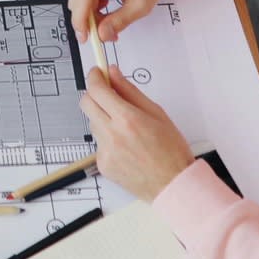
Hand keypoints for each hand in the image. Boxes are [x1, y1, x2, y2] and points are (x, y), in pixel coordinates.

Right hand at [69, 0, 178, 42]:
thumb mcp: (140, 5)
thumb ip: (119, 21)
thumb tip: (102, 35)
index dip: (80, 19)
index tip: (85, 37)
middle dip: (86, 20)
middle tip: (103, 32)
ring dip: (88, 13)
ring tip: (107, 18)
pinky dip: (89, 4)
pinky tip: (103, 6)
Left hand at [80, 65, 193, 202]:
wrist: (173, 184)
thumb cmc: (171, 150)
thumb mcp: (157, 113)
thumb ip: (130, 91)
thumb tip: (113, 73)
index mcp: (127, 119)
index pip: (97, 90)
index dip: (95, 77)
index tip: (98, 73)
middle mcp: (112, 135)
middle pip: (86, 104)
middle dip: (94, 94)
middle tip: (107, 95)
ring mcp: (105, 151)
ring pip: (93, 123)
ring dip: (103, 118)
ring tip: (126, 129)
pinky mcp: (102, 164)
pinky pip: (99, 143)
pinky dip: (108, 139)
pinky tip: (126, 147)